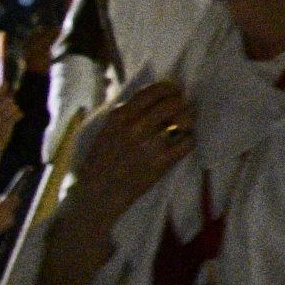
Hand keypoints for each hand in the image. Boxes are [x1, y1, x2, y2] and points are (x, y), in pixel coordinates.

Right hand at [71, 81, 192, 222]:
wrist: (96, 195)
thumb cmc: (100, 161)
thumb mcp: (105, 129)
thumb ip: (125, 112)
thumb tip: (152, 95)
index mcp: (118, 116)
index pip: (153, 90)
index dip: (170, 89)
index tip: (174, 93)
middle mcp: (134, 127)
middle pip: (173, 102)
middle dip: (181, 104)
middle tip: (180, 111)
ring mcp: (148, 145)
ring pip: (184, 119)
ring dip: (187, 120)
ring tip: (183, 126)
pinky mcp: (160, 163)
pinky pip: (188, 141)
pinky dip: (188, 140)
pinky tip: (181, 143)